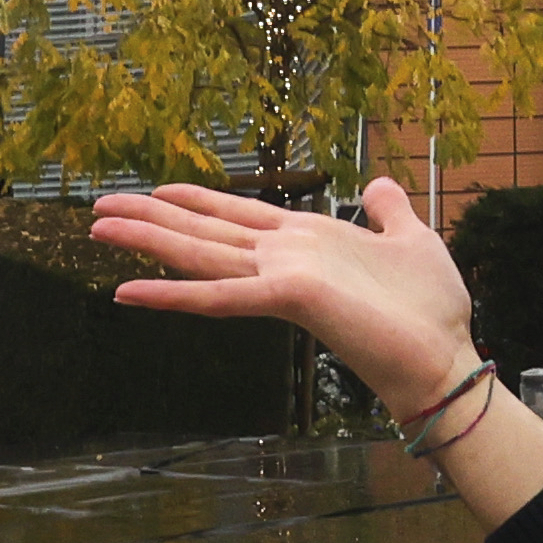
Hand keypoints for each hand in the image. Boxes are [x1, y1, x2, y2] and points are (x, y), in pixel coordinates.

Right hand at [92, 177, 478, 418]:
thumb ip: (387, 211)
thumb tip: (376, 184)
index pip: (239, 215)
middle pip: (205, 232)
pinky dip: (173, 294)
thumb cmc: (430, 309)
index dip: (197, 201)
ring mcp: (280, 279)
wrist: (444, 358)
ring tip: (98, 228)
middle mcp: (283, 258)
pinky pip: (220, 296)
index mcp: (307, 241)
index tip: (158, 188)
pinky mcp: (287, 299)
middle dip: (152, 219)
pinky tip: (128, 291)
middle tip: (99, 208)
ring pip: (200, 255)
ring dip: (148, 241)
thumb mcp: (410, 239)